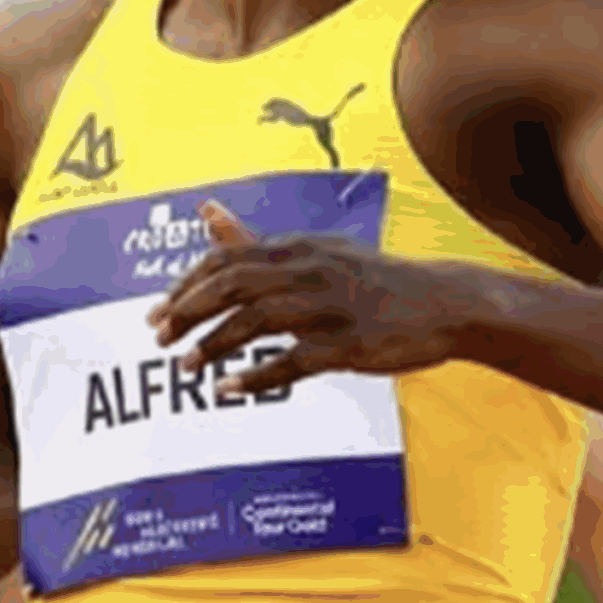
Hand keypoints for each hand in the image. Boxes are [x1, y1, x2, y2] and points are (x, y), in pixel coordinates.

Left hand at [145, 200, 486, 398]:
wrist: (444, 302)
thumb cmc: (371, 280)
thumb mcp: (314, 250)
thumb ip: (255, 240)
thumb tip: (206, 211)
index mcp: (298, 247)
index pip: (226, 259)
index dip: (185, 285)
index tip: (158, 310)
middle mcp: (310, 270)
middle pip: (232, 285)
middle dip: (188, 312)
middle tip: (159, 337)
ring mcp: (331, 306)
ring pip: (256, 321)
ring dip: (213, 344)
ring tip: (185, 366)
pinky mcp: (349, 343)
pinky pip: (292, 361)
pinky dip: (255, 377)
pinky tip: (228, 390)